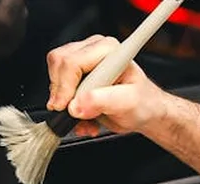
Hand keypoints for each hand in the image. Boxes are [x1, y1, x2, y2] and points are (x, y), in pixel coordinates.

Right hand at [44, 35, 168, 136]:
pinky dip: (66, 109)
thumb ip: (103, 101)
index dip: (65, 86)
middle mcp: (93, 51)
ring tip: (85, 117)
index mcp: (108, 50)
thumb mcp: (128, 102)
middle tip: (74, 112)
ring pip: (54, 77)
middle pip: (58, 63)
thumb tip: (77, 105)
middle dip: (62, 93)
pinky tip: (83, 117)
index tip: (67, 106)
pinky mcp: (76, 77)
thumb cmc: (143, 103)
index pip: (72, 61)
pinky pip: (57, 89)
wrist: (144, 113)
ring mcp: (83, 63)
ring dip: (65, 104)